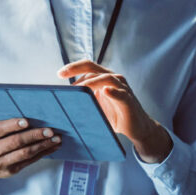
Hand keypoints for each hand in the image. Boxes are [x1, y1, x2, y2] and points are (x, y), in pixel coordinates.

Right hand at [0, 116, 62, 188]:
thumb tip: (7, 104)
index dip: (13, 125)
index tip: (26, 121)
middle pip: (15, 142)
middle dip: (34, 135)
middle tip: (49, 130)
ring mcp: (1, 164)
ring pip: (25, 153)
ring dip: (42, 145)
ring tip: (55, 138)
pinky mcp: (11, 171)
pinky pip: (29, 161)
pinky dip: (43, 153)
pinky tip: (52, 146)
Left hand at [58, 59, 172, 162]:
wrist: (137, 128)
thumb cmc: (114, 115)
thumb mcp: (95, 106)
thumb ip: (84, 99)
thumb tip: (62, 102)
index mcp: (104, 77)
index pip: (87, 66)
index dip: (73, 67)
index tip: (59, 74)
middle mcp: (114, 78)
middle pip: (93, 68)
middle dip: (76, 69)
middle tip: (62, 75)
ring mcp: (122, 88)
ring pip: (106, 78)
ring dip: (90, 83)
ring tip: (78, 88)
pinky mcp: (129, 100)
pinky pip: (121, 94)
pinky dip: (113, 92)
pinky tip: (105, 91)